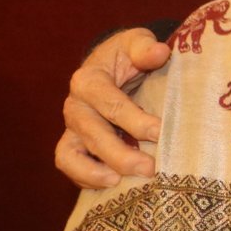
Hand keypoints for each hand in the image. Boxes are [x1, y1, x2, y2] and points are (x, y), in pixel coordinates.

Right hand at [55, 28, 169, 187]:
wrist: (114, 68)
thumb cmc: (128, 56)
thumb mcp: (136, 43)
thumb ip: (144, 47)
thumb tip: (160, 52)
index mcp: (88, 80)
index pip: (108, 102)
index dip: (134, 120)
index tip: (160, 133)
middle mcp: (75, 106)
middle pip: (92, 133)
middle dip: (120, 154)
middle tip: (150, 168)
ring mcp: (71, 129)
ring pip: (70, 155)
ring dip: (93, 173)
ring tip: (119, 182)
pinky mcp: (73, 146)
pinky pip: (70, 167)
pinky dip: (86, 180)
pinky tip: (113, 187)